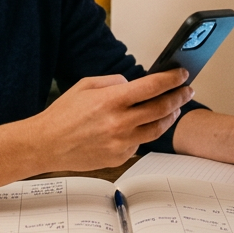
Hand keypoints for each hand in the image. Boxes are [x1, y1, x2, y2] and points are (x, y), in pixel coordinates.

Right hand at [37, 69, 192, 170]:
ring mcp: (121, 143)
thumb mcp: (85, 85)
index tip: (182, 75)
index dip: (171, 79)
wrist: (47, 144)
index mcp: (111, 100)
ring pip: (157, 129)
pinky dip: (145, 133)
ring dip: (170, 117)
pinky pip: (140, 143)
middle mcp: (120, 122)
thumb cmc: (63, 114)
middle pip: (162, 108)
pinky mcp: (119, 157)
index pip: (152, 86)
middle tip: (186, 91)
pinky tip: (143, 126)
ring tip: (174, 109)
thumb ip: (113, 82)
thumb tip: (134, 85)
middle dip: (179, 97)